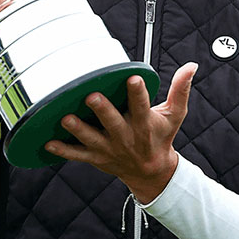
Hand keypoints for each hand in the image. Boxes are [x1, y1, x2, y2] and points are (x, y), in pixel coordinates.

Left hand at [45, 62, 198, 202]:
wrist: (152, 172)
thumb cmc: (161, 137)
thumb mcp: (175, 115)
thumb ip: (180, 90)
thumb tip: (191, 66)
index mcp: (144, 125)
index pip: (142, 107)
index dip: (138, 94)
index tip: (133, 78)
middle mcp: (126, 137)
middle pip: (113, 123)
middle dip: (103, 111)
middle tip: (92, 97)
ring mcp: (109, 149)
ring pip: (91, 140)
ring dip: (78, 130)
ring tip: (65, 118)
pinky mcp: (96, 158)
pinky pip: (77, 155)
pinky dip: (62, 151)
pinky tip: (48, 143)